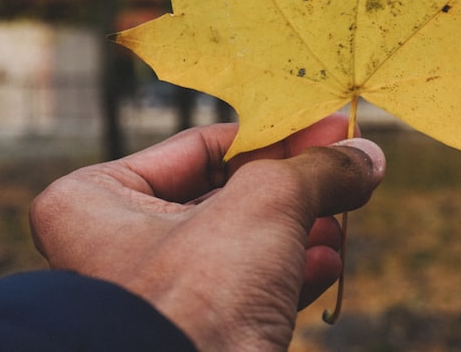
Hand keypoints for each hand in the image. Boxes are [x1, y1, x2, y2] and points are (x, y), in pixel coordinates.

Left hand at [29, 114, 385, 350]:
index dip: (275, 133)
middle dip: (292, 186)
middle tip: (343, 172)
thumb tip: (365, 155)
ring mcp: (154, 295)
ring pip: (239, 245)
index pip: (201, 146)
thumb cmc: (196, 295)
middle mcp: (114, 244)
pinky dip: (289, 275)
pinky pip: (244, 293)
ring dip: (299, 229)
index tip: (329, 129)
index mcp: (95, 200)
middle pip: (225, 193)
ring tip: (342, 219)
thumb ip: (316, 170)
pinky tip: (328, 264)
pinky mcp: (191, 333)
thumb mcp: (265, 205)